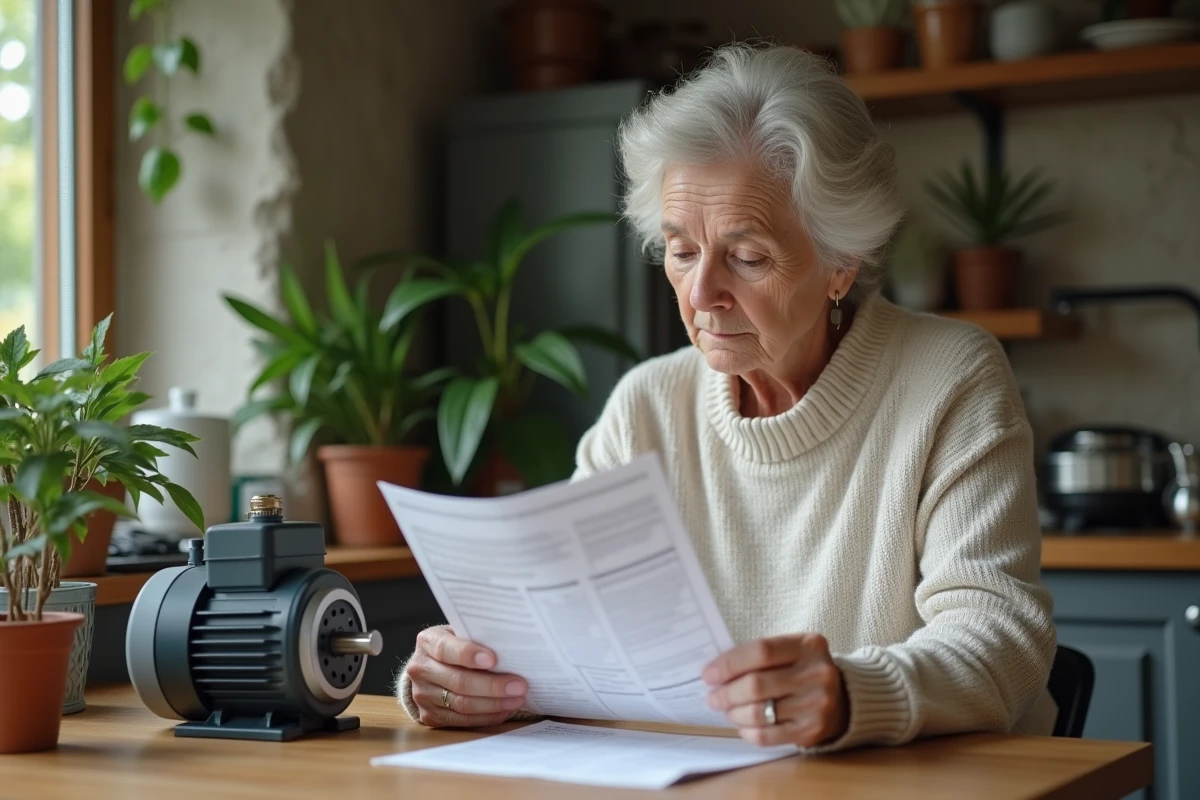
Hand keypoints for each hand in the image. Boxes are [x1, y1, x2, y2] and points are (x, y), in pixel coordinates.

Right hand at [407, 625, 527, 727]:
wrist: (431, 666)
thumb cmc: (455, 646)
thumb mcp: (460, 634)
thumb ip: (477, 638)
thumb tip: (512, 648)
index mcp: (427, 642)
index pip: (446, 649)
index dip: (469, 654)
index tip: (494, 659)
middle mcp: (420, 669)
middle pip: (458, 681)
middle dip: (492, 685)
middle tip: (519, 685)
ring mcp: (422, 695)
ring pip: (461, 704)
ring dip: (494, 704)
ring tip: (517, 699)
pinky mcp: (430, 716)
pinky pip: (461, 720)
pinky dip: (486, 716)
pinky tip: (504, 710)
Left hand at [703, 633, 848, 747]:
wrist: (842, 697)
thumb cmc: (803, 670)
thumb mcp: (791, 651)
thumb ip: (759, 655)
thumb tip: (716, 670)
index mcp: (809, 645)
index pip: (761, 651)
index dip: (729, 664)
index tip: (708, 674)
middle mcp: (818, 673)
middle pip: (757, 685)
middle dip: (727, 693)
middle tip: (713, 697)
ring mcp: (817, 704)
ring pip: (759, 713)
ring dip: (735, 713)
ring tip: (727, 710)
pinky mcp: (812, 730)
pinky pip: (768, 735)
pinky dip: (748, 731)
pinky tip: (742, 725)